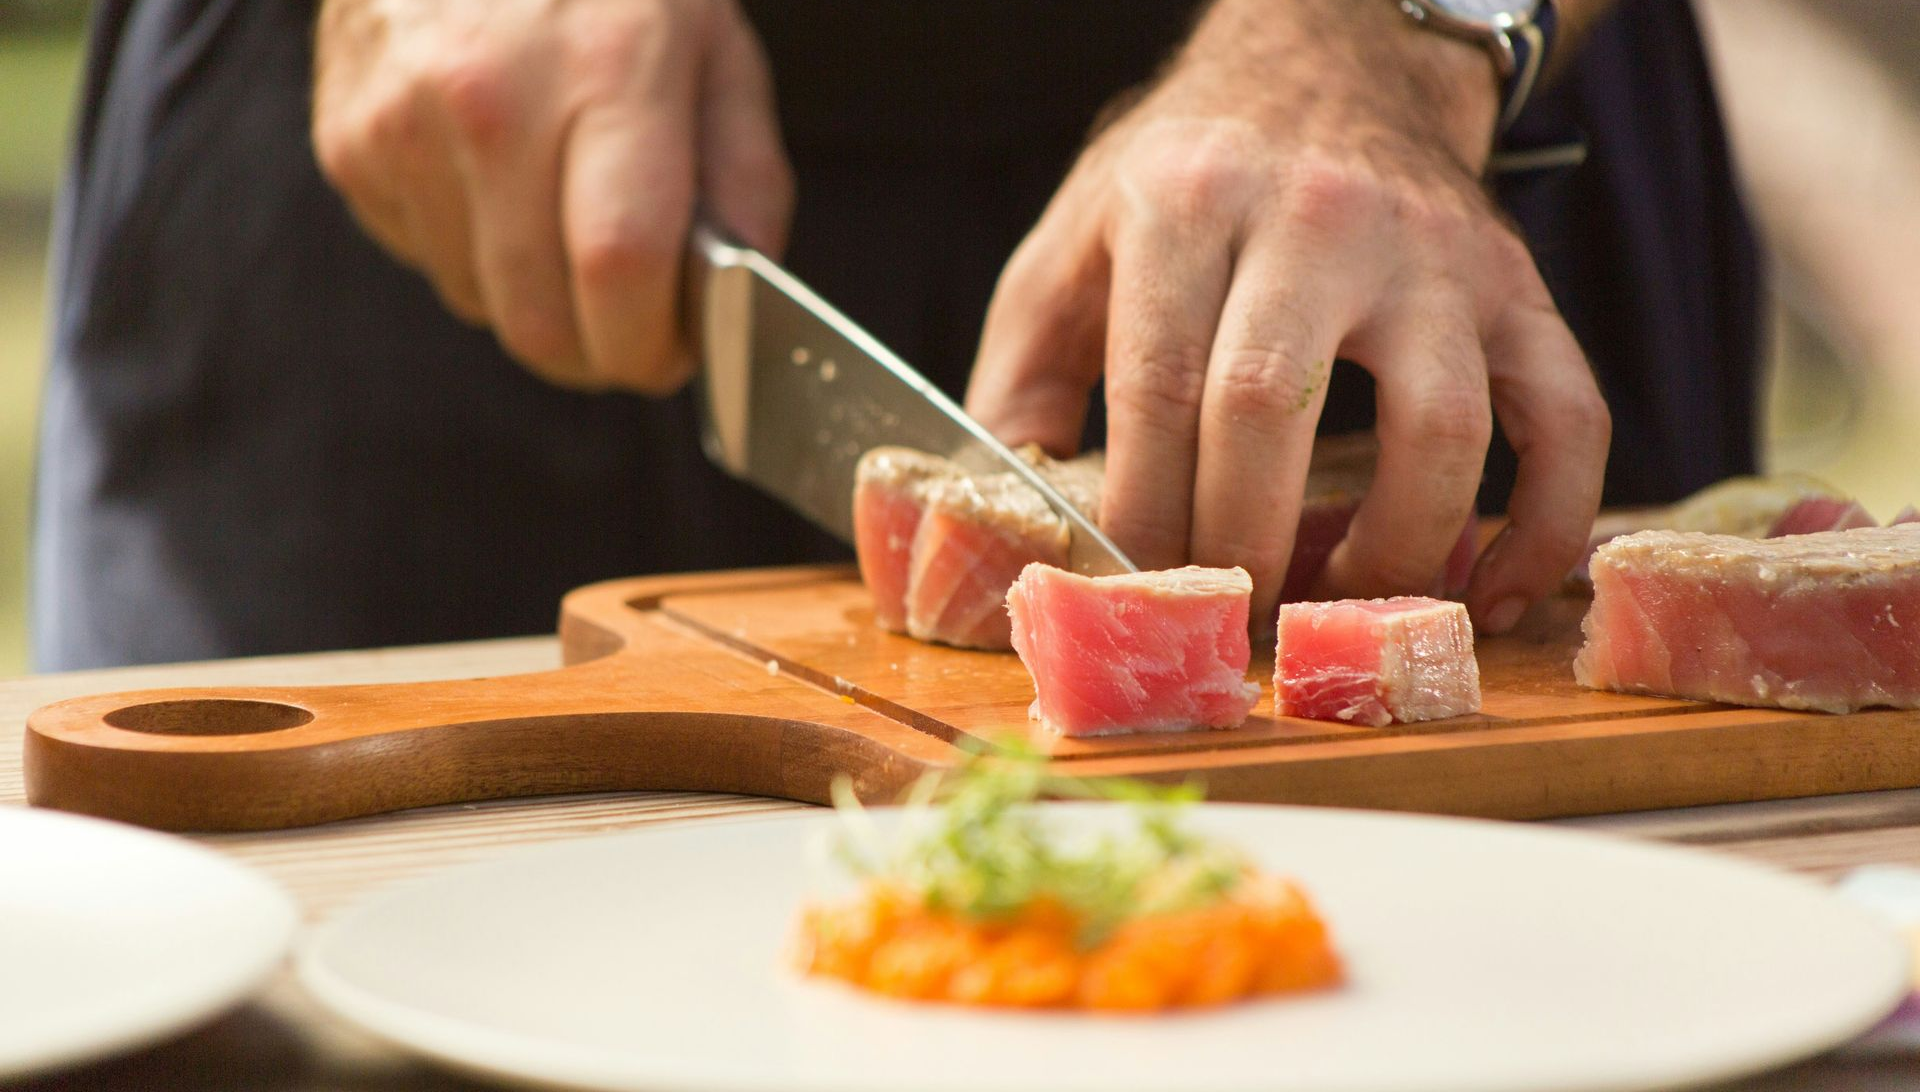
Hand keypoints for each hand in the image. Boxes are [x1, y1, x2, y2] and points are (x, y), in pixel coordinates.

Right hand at [312, 0, 790, 392]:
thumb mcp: (718, 50)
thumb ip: (744, 183)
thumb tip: (735, 302)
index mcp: (607, 69)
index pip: (619, 268)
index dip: (650, 346)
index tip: (671, 356)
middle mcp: (491, 97)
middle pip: (538, 317)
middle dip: (594, 354)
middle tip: (627, 330)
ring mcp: (402, 121)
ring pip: (479, 301)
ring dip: (533, 298)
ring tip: (558, 215)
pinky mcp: (349, 142)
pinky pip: (424, 257)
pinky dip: (472, 250)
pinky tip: (494, 178)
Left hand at [965, 0, 1609, 632]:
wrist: (1329, 64)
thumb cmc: (1188, 174)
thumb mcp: (1075, 239)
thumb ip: (1025, 372)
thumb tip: (1008, 522)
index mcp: (1189, 203)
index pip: (1159, 385)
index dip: (1144, 513)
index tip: (1137, 592)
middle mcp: (1318, 217)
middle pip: (1272, 407)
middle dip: (1240, 544)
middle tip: (1226, 617)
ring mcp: (1435, 253)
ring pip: (1441, 426)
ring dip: (1391, 549)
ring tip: (1339, 606)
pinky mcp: (1520, 287)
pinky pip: (1570, 419)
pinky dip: (1549, 524)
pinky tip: (1494, 592)